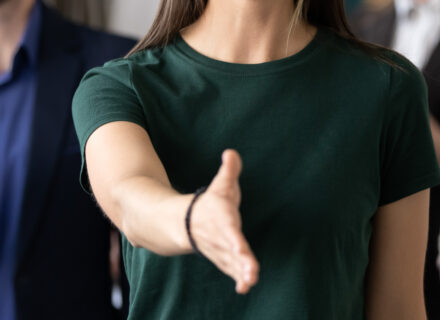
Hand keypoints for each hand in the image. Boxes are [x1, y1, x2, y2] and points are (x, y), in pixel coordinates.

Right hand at [189, 149, 259, 293]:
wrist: (187, 223)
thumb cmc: (212, 202)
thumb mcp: (221, 184)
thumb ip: (229, 170)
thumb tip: (231, 153)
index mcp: (222, 219)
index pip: (229, 231)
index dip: (235, 241)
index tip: (241, 250)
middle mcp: (220, 238)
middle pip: (231, 252)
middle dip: (241, 262)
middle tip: (252, 273)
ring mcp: (221, 251)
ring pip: (231, 264)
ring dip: (240, 272)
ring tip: (250, 281)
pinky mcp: (224, 259)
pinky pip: (230, 270)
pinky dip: (237, 278)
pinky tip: (246, 286)